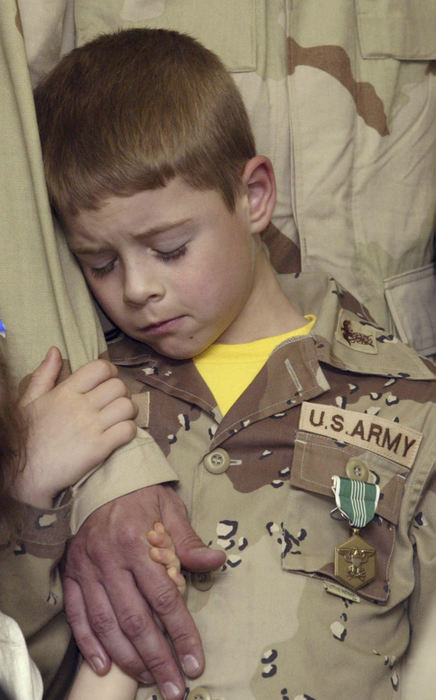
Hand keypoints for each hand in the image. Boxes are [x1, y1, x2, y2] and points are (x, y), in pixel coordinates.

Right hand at [13, 347, 136, 507]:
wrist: (26, 474)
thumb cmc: (27, 437)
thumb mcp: (29, 401)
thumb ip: (44, 375)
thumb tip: (55, 350)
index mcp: (65, 392)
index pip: (100, 368)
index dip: (110, 372)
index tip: (107, 383)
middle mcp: (80, 406)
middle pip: (119, 386)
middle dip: (122, 393)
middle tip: (115, 404)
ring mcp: (91, 427)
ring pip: (128, 406)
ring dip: (128, 412)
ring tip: (119, 419)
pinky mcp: (99, 448)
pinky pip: (128, 430)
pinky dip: (129, 431)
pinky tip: (119, 435)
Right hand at [63, 485, 225, 699]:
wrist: (102, 478)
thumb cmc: (142, 496)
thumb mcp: (170, 509)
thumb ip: (189, 541)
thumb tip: (217, 559)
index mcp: (138, 542)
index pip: (165, 598)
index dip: (182, 634)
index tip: (196, 662)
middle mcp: (110, 559)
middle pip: (136, 620)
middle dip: (158, 659)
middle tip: (174, 687)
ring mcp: (88, 568)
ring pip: (107, 624)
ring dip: (127, 659)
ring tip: (147, 679)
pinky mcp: (72, 574)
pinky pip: (78, 615)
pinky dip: (89, 644)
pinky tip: (104, 667)